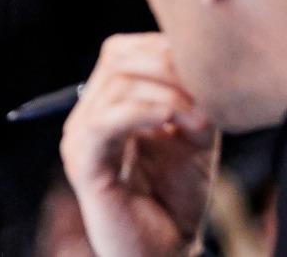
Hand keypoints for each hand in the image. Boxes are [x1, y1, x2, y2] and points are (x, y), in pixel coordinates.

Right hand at [59, 33, 218, 256]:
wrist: (164, 253)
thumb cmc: (176, 198)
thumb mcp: (193, 136)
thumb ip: (192, 100)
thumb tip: (201, 71)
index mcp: (107, 104)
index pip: (123, 52)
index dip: (163, 50)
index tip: (207, 68)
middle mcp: (87, 114)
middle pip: (116, 58)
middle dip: (166, 65)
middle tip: (204, 89)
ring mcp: (80, 137)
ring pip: (115, 85)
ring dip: (165, 92)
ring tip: (197, 116)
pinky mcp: (83, 162)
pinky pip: (105, 122)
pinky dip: (143, 112)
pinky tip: (174, 119)